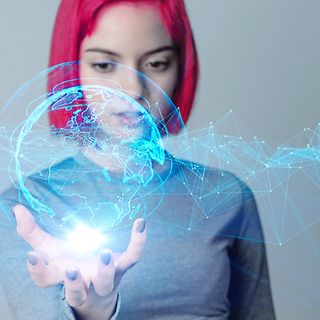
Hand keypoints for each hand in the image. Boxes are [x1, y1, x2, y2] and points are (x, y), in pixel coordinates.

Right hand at [13, 204, 146, 319]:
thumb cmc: (70, 263)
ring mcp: (104, 278)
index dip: (38, 270)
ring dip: (105, 269)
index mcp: (61, 276)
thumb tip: (17, 208)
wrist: (96, 288)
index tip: (33, 256)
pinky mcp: (122, 267)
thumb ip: (33, 232)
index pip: (45, 280)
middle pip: (76, 291)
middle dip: (74, 283)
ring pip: (105, 281)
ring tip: (105, 254)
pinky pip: (132, 257)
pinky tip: (140, 224)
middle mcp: (83, 282)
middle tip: (72, 270)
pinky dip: (138, 242)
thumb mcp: (51, 249)